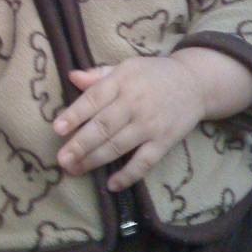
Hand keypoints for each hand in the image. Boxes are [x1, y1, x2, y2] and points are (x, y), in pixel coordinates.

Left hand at [53, 56, 207, 191]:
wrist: (194, 83)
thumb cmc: (151, 74)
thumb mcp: (124, 67)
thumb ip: (98, 75)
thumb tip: (71, 76)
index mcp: (121, 81)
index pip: (94, 99)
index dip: (74, 114)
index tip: (57, 129)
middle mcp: (134, 103)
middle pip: (103, 126)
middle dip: (80, 144)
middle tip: (61, 159)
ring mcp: (150, 124)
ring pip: (119, 146)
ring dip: (95, 160)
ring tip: (75, 169)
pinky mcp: (165, 142)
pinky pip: (144, 162)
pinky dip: (128, 175)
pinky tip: (111, 184)